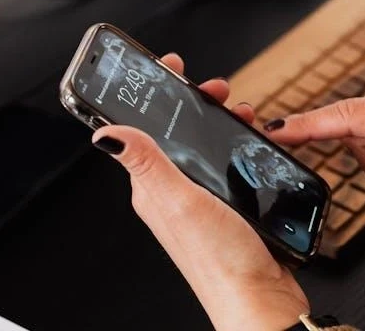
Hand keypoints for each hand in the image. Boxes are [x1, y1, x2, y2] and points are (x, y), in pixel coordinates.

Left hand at [92, 53, 307, 330]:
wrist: (259, 297)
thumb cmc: (221, 260)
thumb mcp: (179, 201)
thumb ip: (148, 163)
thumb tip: (105, 133)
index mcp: (154, 187)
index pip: (146, 130)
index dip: (156, 96)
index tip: (169, 67)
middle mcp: (175, 192)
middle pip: (178, 135)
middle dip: (196, 104)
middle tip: (216, 89)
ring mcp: (201, 201)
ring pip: (205, 149)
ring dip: (220, 124)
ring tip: (242, 114)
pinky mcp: (228, 210)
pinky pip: (227, 167)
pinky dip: (238, 147)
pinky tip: (255, 145)